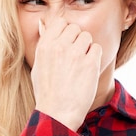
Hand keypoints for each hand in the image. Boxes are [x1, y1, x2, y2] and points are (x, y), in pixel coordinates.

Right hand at [31, 15, 101, 130]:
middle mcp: (59, 46)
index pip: (60, 22)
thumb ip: (44, 44)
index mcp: (44, 46)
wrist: (58, 113)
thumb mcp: (38, 66)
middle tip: (75, 56)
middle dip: (76, 39)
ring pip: (87, 37)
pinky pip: (97, 48)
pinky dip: (95, 57)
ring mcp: (75, 54)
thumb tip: (43, 24)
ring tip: (81, 64)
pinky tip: (88, 70)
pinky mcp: (90, 64)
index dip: (65, 31)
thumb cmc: (47, 92)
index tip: (66, 43)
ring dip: (86, 48)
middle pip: (75, 28)